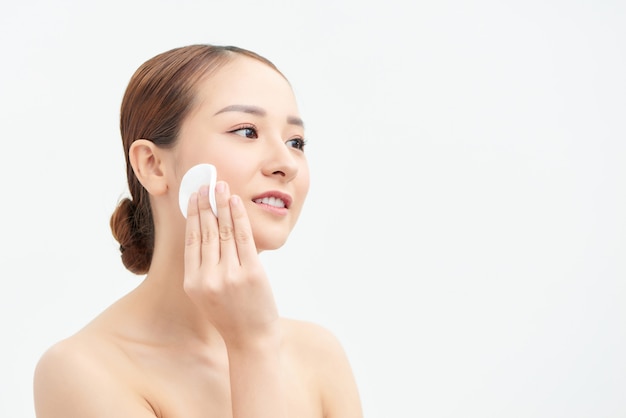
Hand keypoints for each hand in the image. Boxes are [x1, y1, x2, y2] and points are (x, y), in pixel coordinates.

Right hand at [183, 181, 279, 347]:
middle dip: (206, 205)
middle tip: (207, 184)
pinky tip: (236, 203)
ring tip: (221, 187)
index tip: (194, 197)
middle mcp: (208, 278)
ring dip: (222, 206)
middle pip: (206, 233)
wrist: (252, 339)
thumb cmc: (231, 314)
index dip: (193, 216)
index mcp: (193, 283)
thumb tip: (207, 231)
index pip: (191, 241)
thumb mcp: (207, 294)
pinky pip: (244, 239)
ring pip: (225, 232)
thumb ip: (203, 268)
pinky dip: (239, 218)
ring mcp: (230, 276)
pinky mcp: (251, 274)